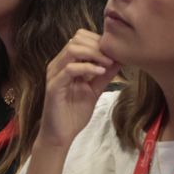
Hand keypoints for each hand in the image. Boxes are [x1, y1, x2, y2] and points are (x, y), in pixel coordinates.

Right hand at [40, 29, 117, 148]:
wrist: (61, 135)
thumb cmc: (74, 113)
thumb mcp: (95, 89)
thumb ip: (104, 75)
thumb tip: (119, 59)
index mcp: (66, 63)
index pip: (81, 38)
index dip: (99, 41)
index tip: (115, 51)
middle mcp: (58, 64)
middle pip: (77, 39)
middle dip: (98, 45)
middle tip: (113, 56)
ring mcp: (55, 74)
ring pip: (72, 49)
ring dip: (94, 53)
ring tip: (109, 63)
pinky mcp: (54, 86)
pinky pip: (70, 69)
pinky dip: (88, 67)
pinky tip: (100, 72)